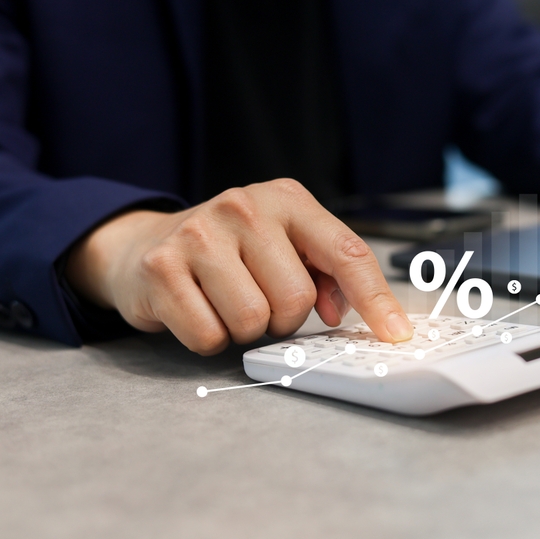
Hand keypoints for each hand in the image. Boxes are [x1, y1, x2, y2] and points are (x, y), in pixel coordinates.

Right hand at [64, 179, 413, 354]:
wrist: (143, 246)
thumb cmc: (228, 252)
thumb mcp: (283, 245)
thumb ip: (324, 272)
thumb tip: (340, 312)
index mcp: (287, 200)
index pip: (347, 252)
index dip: (375, 299)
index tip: (395, 335)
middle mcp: (244, 207)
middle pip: (297, 299)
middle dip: (283, 317)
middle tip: (258, 300)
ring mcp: (199, 234)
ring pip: (253, 321)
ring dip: (245, 329)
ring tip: (226, 302)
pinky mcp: (161, 268)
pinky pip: (209, 335)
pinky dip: (209, 338)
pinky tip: (197, 310)